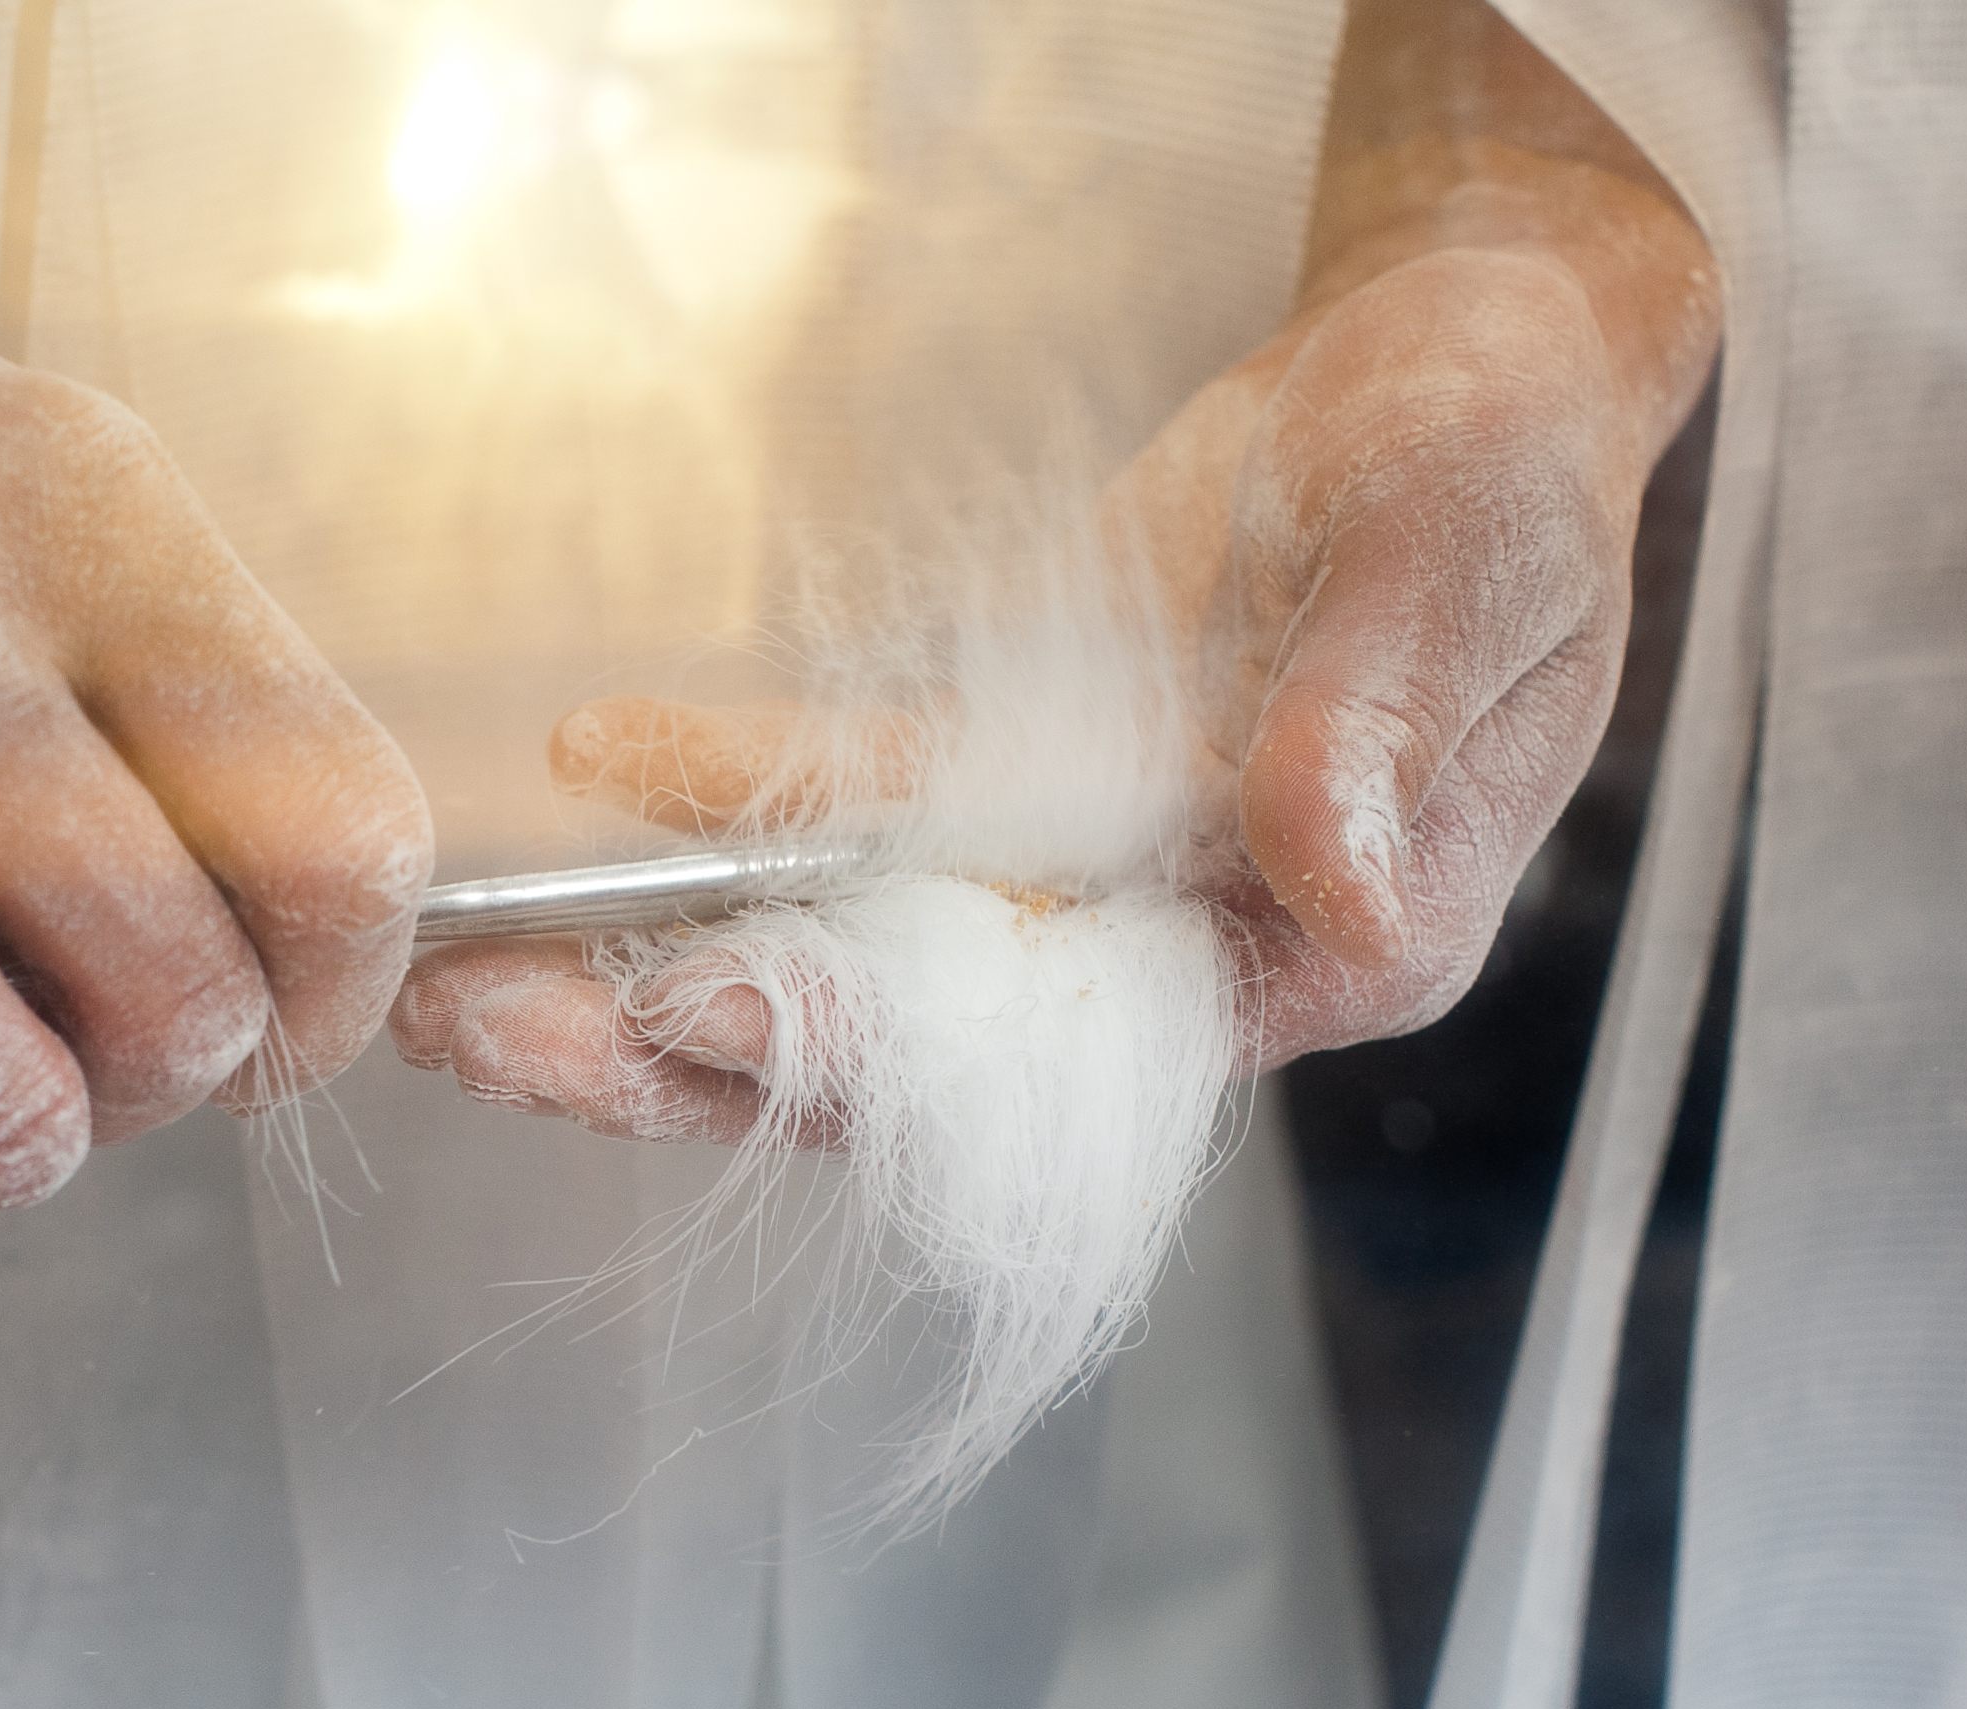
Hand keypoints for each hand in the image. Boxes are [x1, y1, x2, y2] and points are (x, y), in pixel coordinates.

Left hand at [394, 0, 1716, 1142]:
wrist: (1464, 377)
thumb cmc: (1504, 471)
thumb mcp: (1470, 568)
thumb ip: (1388, 723)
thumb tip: (1322, 871)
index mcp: (1312, 962)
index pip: (1069, 1073)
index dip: (879, 1062)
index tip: (712, 1019)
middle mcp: (1166, 960)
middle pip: (900, 1063)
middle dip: (685, 1059)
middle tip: (497, 1037)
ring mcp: (1067, 885)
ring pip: (832, 972)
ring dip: (645, 985)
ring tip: (462, 987)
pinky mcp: (1001, 790)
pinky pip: (831, 818)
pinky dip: (709, 804)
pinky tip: (590, 766)